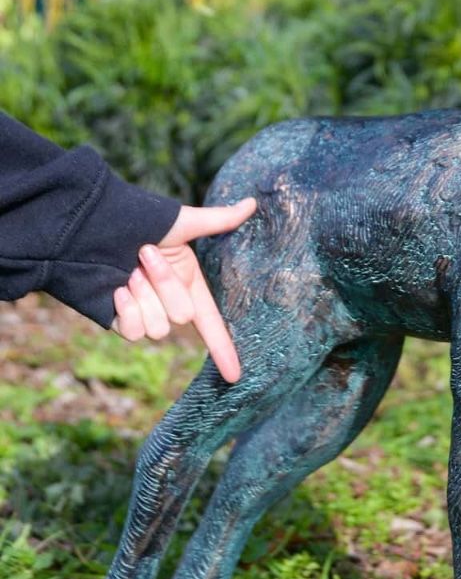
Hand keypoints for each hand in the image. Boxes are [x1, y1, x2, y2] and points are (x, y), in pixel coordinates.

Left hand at [111, 198, 256, 382]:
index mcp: (189, 284)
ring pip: (158, 328)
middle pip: (182, 316)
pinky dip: (128, 310)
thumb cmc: (138, 219)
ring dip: (144, 296)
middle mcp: (168, 302)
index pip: (212, 324)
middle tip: (145, 256)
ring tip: (129, 271)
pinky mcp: (119, 320)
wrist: (89, 226)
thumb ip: (218, 220)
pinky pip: (133, 332)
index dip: (224, 350)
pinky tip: (118, 290)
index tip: (234, 376)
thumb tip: (252, 202)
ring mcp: (144, 313)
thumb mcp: (183, 222)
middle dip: (165, 285)